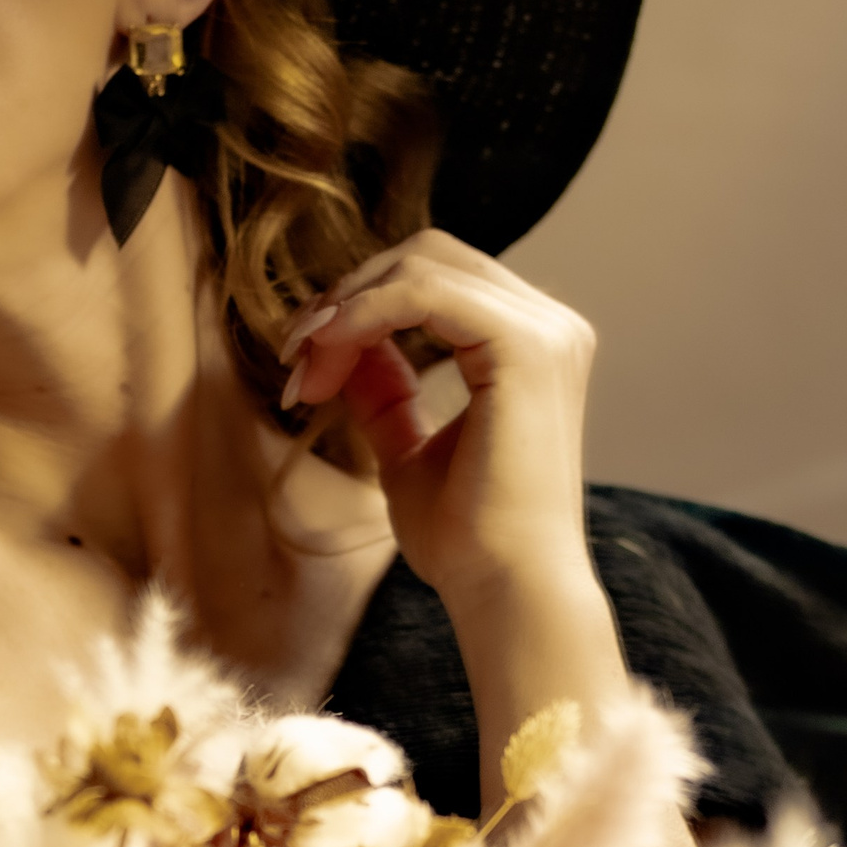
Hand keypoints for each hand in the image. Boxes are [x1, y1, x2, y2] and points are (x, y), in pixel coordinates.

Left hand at [279, 229, 596, 619]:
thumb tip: (343, 344)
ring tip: (306, 369)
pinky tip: (328, 354)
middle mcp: (551, 326)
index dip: (357, 308)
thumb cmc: (465, 539)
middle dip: (346, 301)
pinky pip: (425, 290)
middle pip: (426, 256)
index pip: (434, 282)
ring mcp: (546, 331)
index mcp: (531, 346)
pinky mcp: (526, 346)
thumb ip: (384, 391)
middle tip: (295, 362)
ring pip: (421, 264)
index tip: (302, 367)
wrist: (503, 590)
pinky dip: (363, 314)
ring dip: (346, 308)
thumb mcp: (407, 450)